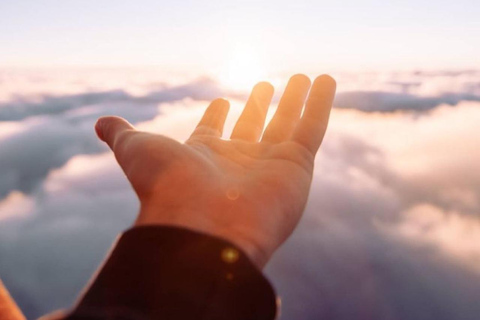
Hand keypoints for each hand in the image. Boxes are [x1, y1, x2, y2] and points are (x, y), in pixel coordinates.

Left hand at [95, 74, 335, 267]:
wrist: (202, 227)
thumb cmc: (168, 188)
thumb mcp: (137, 151)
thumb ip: (122, 135)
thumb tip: (99, 123)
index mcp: (206, 156)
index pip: (215, 131)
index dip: (218, 115)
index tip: (222, 102)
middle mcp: (240, 161)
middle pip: (254, 126)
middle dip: (260, 105)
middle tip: (265, 84)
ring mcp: (271, 164)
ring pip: (288, 124)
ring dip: (296, 101)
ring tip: (303, 77)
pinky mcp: (298, 166)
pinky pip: (313, 127)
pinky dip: (321, 104)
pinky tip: (325, 81)